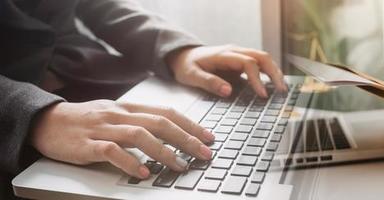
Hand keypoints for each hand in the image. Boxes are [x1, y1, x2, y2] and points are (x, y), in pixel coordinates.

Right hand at [31, 100, 214, 178]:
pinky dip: (129, 162)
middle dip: (186, 138)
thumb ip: (140, 122)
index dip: (190, 124)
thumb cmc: (85, 121)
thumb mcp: (115, 116)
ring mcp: (102, 129)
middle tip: (204, 153)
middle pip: (158, 123)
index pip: (166, 112)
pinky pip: (111, 152)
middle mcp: (119, 115)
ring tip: (180, 165)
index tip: (209, 137)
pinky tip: (143, 172)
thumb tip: (172, 134)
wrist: (45, 121)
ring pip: (139, 135)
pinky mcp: (87, 145)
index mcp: (128, 107)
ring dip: (164, 151)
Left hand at [167, 45, 286, 97]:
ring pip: (264, 59)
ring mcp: (239, 55)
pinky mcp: (241, 61)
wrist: (183, 56)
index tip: (262, 95)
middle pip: (262, 57)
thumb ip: (209, 83)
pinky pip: (260, 64)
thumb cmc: (187, 66)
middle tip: (282, 90)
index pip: (248, 63)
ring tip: (282, 88)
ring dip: (275, 72)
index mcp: (224, 55)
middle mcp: (235, 52)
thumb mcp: (192, 76)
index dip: (257, 79)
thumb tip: (228, 91)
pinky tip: (274, 84)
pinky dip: (269, 73)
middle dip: (274, 73)